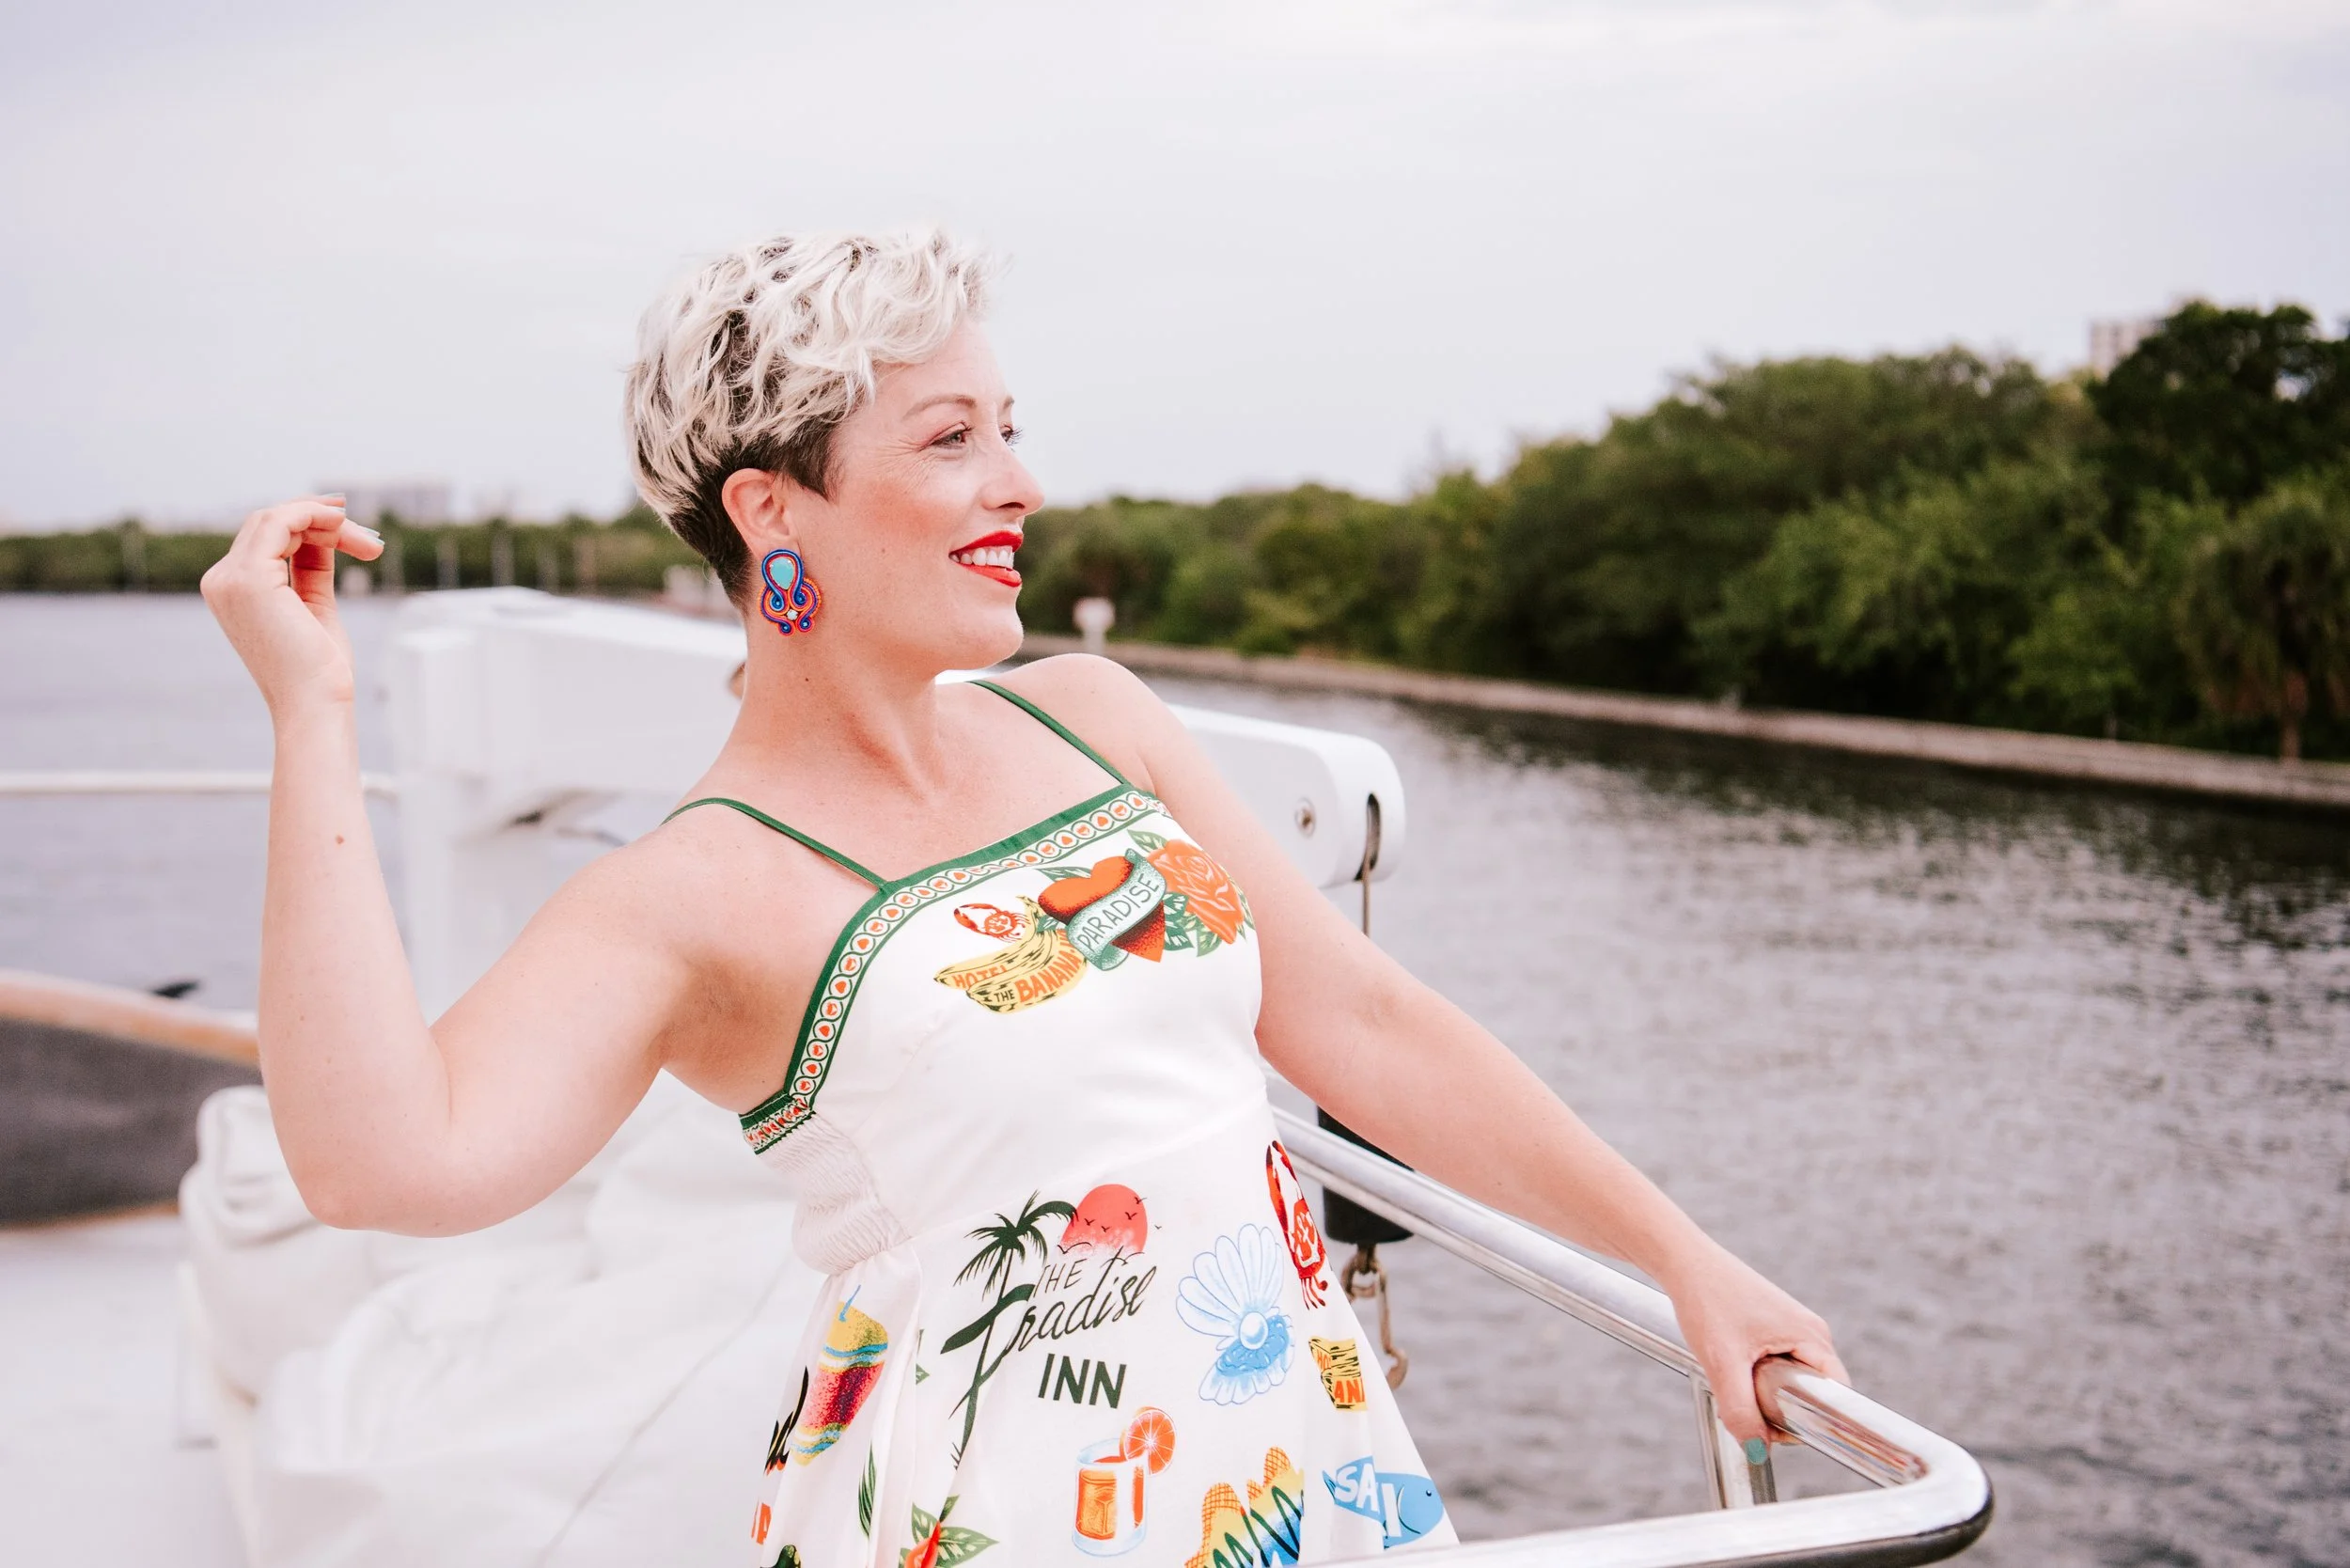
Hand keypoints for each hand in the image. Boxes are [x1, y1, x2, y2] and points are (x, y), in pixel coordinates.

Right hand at [200, 497, 384, 714]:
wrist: (316, 703)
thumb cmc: (320, 668)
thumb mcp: (314, 604)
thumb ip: (311, 567)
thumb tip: (326, 530)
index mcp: (232, 590)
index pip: (268, 539)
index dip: (313, 527)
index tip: (358, 536)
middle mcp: (222, 582)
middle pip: (271, 523)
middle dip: (324, 522)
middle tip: (370, 540)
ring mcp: (230, 579)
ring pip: (276, 517)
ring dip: (327, 521)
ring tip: (369, 545)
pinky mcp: (248, 578)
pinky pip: (279, 521)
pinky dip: (315, 515)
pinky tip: (345, 525)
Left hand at [1662, 1243, 1848, 1453]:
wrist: (1682, 1261)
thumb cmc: (1706, 1301)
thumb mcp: (1722, 1363)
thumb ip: (1741, 1409)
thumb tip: (1757, 1452)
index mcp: (1813, 1337)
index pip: (1836, 1397)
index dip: (1813, 1422)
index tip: (1777, 1428)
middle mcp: (1811, 1332)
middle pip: (1813, 1392)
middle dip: (1783, 1409)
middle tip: (1746, 1406)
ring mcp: (1794, 1328)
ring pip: (1792, 1381)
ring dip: (1766, 1393)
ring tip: (1734, 1380)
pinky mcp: (1774, 1327)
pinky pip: (1779, 1366)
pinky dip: (1757, 1377)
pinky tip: (1731, 1368)